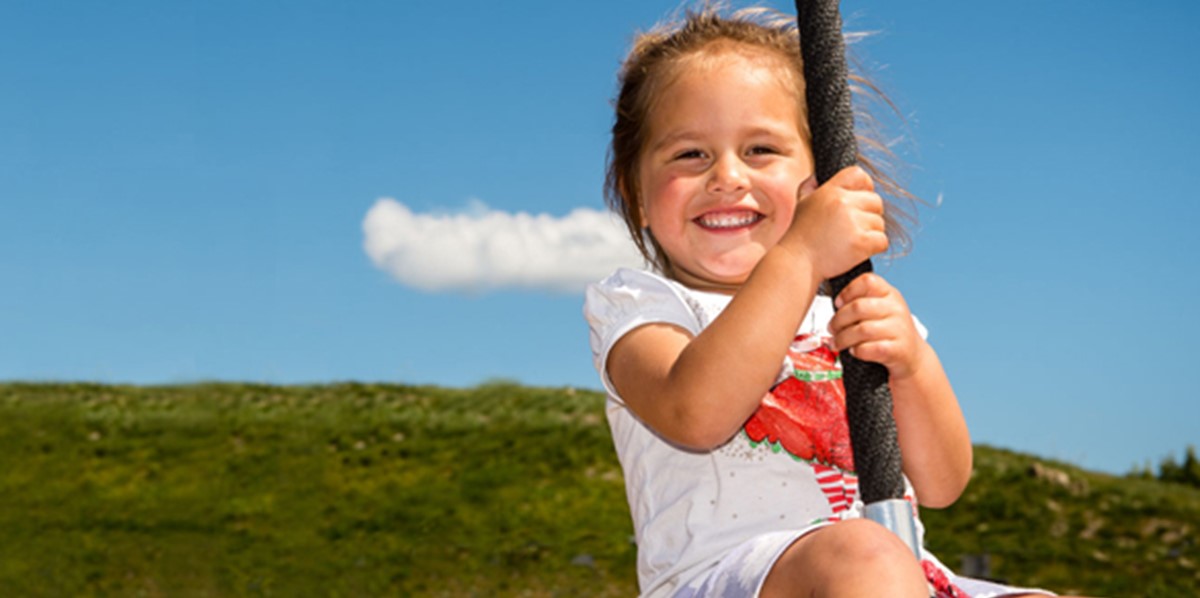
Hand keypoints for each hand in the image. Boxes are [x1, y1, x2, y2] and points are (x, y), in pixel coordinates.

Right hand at [781, 166, 887, 280]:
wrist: (796, 263)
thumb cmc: (798, 237)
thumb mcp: (801, 204)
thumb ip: (811, 187)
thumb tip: (818, 178)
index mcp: (830, 191)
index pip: (858, 175)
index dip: (865, 187)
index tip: (860, 201)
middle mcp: (842, 202)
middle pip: (876, 202)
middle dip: (869, 216)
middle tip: (853, 230)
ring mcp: (852, 222)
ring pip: (879, 223)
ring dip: (870, 234)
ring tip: (850, 243)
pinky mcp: (860, 242)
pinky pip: (882, 241)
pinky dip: (874, 248)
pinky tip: (857, 253)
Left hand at [827, 273, 924, 379]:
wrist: (912, 355)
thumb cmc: (889, 331)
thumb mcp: (881, 309)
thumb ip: (862, 301)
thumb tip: (835, 305)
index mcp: (890, 294)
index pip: (867, 281)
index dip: (848, 291)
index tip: (838, 303)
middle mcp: (896, 308)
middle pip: (858, 307)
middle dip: (838, 320)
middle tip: (831, 328)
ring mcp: (899, 329)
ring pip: (861, 330)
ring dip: (843, 338)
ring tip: (837, 343)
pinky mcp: (897, 349)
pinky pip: (868, 348)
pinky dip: (856, 351)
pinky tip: (854, 351)